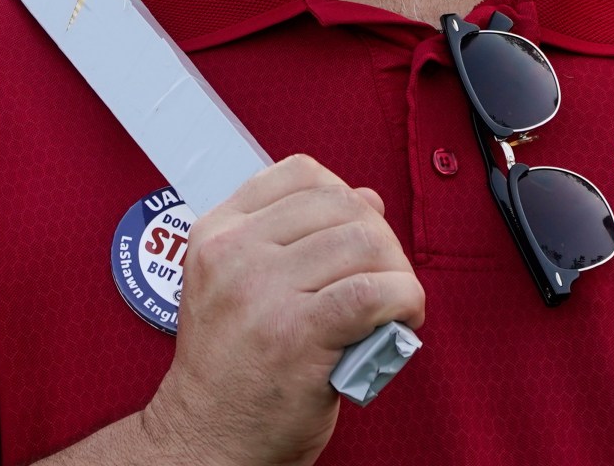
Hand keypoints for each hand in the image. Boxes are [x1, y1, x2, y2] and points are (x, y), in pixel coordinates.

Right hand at [137, 156, 423, 465]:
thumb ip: (294, 239)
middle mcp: (234, 254)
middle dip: (379, 237)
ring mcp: (263, 290)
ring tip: (394, 300)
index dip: (344, 196)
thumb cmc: (231, 371)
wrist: (209, 438)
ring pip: (364, 243)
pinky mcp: (297, 332)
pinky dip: (404, 300)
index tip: (355, 230)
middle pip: (339, 205)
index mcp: (216, 234)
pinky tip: (402, 317)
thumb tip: (367, 200)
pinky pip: (373, 292)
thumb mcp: (239, 286)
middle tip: (385, 274)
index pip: (298, 174)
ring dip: (396, 271)